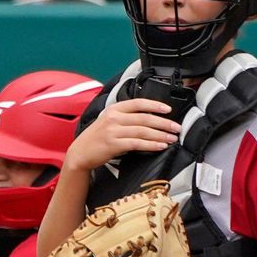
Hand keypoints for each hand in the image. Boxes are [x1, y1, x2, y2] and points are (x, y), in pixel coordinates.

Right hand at [63, 98, 180, 172]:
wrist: (79, 153)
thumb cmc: (95, 138)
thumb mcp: (108, 121)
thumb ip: (125, 117)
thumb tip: (149, 119)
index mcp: (113, 109)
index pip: (138, 103)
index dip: (155, 105)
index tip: (168, 109)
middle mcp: (113, 118)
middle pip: (144, 118)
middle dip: (163, 123)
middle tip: (176, 127)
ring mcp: (113, 131)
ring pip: (142, 131)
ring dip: (160, 135)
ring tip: (171, 138)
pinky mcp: (113, 145)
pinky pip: (136, 143)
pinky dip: (150, 144)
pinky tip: (160, 146)